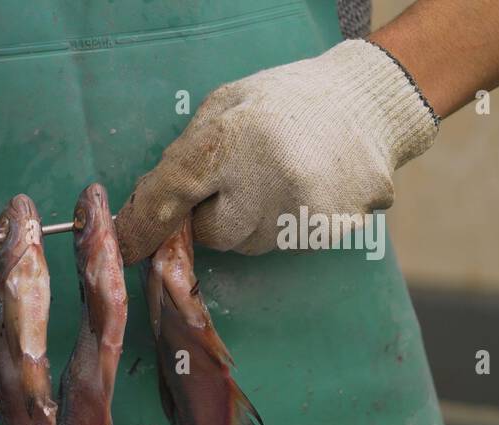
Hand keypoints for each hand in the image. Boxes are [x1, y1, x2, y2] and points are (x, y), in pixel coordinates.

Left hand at [115, 39, 436, 259]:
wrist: (370, 103)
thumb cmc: (284, 102)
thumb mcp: (223, 108)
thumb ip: (184, 158)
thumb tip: (142, 211)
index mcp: (233, 138)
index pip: (173, 193)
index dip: (144, 225)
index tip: (128, 248)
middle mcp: (268, 179)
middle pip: (213, 233)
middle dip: (214, 214)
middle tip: (237, 180)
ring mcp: (303, 209)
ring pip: (249, 244)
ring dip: (251, 222)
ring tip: (275, 179)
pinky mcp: (331, 230)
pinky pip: (285, 246)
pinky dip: (285, 226)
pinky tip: (304, 189)